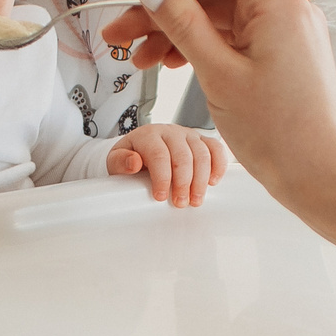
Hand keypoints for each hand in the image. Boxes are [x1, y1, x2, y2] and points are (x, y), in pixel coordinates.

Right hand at [101, 0, 335, 203]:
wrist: (319, 177)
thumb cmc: (283, 135)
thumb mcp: (218, 74)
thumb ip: (182, 24)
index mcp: (280, 6)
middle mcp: (289, 13)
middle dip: (168, 9)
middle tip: (125, 33)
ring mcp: (287, 36)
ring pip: (223, 17)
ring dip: (180, 31)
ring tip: (143, 58)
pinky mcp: (283, 57)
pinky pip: (237, 38)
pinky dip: (204, 46)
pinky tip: (175, 63)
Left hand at [108, 122, 225, 206]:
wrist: (140, 150)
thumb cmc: (129, 159)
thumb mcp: (116, 161)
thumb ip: (120, 162)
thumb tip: (134, 163)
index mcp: (148, 135)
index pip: (159, 155)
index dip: (162, 178)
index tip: (160, 197)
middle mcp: (170, 132)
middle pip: (183, 156)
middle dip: (183, 182)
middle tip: (181, 203)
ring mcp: (188, 135)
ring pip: (202, 153)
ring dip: (201, 179)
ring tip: (196, 200)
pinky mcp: (201, 140)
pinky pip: (216, 148)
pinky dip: (218, 164)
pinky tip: (213, 181)